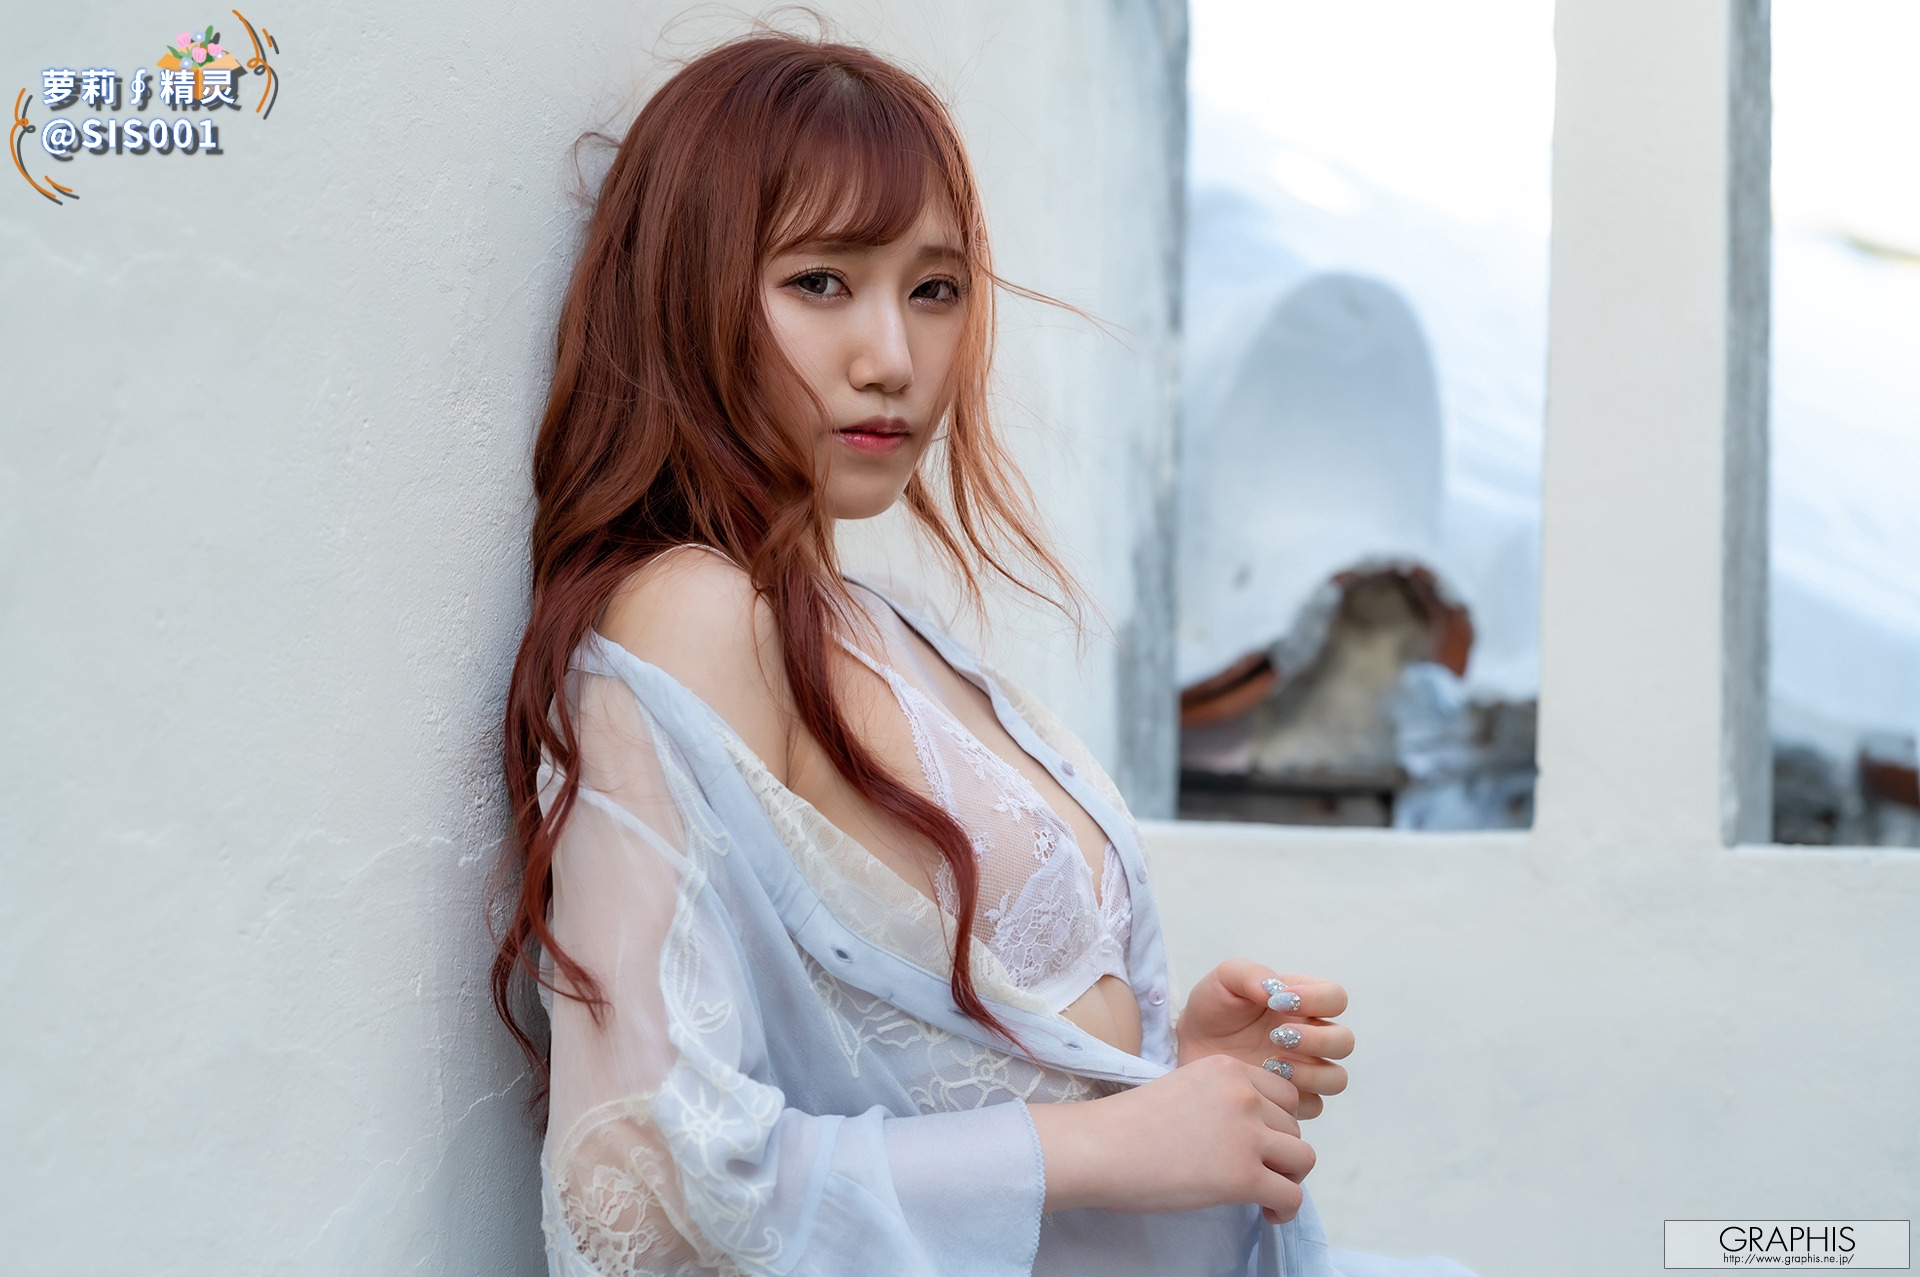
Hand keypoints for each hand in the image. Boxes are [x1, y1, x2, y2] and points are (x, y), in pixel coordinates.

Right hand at [1028, 1054, 1314, 1221]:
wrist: (1100, 1149)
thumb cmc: (1127, 1125)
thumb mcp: (1184, 1088)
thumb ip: (1220, 1099)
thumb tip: (1248, 1132)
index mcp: (1228, 1068)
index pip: (1284, 1095)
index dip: (1276, 1122)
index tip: (1257, 1143)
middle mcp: (1244, 1094)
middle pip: (1295, 1126)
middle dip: (1280, 1151)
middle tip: (1256, 1170)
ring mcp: (1247, 1134)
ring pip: (1302, 1158)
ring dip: (1287, 1177)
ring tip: (1264, 1193)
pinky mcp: (1243, 1175)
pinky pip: (1292, 1194)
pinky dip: (1285, 1208)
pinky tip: (1267, 1212)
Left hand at [1174, 959, 1351, 1118]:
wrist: (1188, 1044)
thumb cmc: (1213, 1007)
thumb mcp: (1224, 979)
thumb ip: (1250, 973)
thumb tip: (1276, 990)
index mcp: (1303, 1002)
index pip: (1335, 998)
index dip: (1317, 999)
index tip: (1279, 1001)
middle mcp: (1311, 1036)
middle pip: (1344, 1041)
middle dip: (1316, 1039)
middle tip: (1278, 1037)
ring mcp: (1304, 1070)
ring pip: (1336, 1078)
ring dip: (1311, 1072)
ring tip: (1273, 1064)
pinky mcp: (1290, 1098)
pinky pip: (1312, 1105)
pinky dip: (1293, 1097)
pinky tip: (1264, 1083)